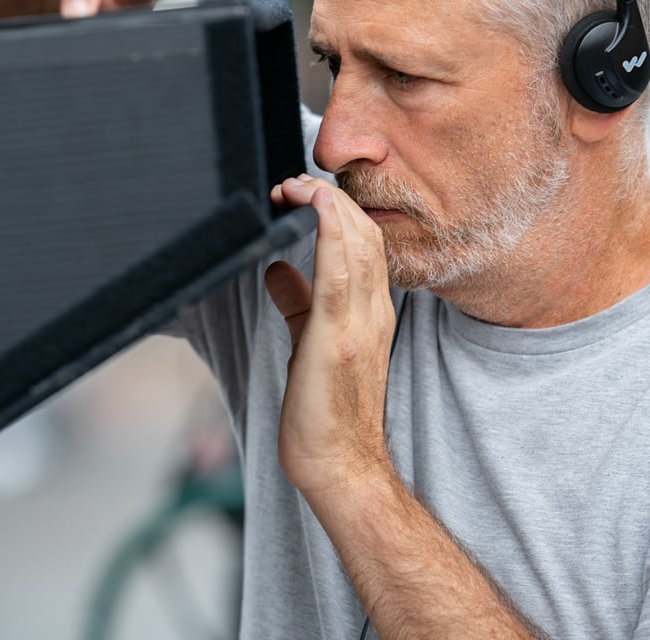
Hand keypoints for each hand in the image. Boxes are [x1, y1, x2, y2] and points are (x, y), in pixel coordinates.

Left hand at [265, 175, 396, 498]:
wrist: (339, 466)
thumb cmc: (326, 411)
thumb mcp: (312, 341)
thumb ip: (298, 302)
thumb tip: (275, 269)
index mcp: (370, 311)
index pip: (365, 242)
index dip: (337, 208)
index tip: (304, 192)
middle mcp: (373, 311)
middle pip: (365, 234)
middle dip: (331, 197)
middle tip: (293, 182)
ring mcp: (360, 325)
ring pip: (358, 245)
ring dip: (329, 205)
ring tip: (299, 184)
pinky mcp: (337, 340)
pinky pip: (339, 275)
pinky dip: (331, 233)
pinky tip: (317, 206)